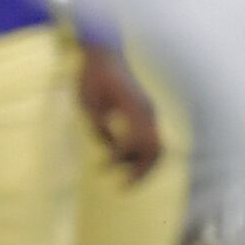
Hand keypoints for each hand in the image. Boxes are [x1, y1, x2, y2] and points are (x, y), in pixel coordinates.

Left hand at [75, 35, 164, 181]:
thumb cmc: (92, 76)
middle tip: (123, 189)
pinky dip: (140, 156)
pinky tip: (123, 166)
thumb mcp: (88, 102)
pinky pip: (150, 140)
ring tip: (125, 183)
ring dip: (142, 167)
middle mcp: (148, 112)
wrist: (104, 56)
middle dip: (142, 172)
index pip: (138, 141)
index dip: (122, 157)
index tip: (103, 166)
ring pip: (156, 148)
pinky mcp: (145, 114)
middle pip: (156, 150)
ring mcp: (149, 113)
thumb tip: (109, 151)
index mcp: (135, 107)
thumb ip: (99, 127)